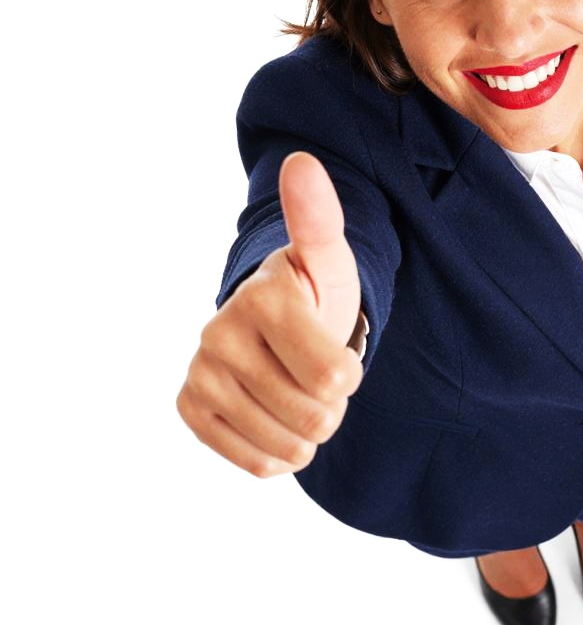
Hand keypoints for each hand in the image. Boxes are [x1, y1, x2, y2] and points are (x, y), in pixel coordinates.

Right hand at [177, 151, 363, 476]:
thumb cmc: (314, 290)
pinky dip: (278, 451)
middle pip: (316, 417)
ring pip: (288, 446)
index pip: (336, 380)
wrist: (273, 322)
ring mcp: (201, 373)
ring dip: (308, 429)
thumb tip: (301, 161)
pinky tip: (274, 416)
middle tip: (315, 371)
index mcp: (264, 298)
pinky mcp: (190, 407)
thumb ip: (320, 217)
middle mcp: (221, 334)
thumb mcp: (329, 257)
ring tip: (297, 392)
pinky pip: (256, 463)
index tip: (334, 344)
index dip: (350, 373)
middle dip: (331, 403)